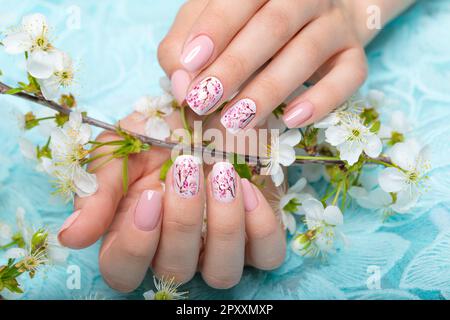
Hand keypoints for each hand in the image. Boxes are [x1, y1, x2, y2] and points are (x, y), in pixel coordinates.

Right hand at [57, 110, 285, 291]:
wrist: (209, 112)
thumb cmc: (162, 131)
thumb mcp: (122, 148)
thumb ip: (98, 190)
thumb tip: (70, 238)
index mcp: (137, 233)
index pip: (123, 271)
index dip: (135, 244)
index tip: (149, 194)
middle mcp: (178, 249)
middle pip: (175, 270)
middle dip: (182, 221)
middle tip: (186, 169)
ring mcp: (220, 247)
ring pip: (223, 272)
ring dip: (223, 226)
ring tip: (222, 174)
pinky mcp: (258, 236)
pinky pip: (267, 254)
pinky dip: (260, 225)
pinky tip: (249, 186)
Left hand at [159, 0, 367, 131]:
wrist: (319, 13)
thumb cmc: (251, 20)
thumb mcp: (211, 22)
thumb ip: (185, 43)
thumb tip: (182, 85)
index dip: (216, 28)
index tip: (190, 65)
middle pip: (274, 25)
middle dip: (236, 66)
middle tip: (206, 101)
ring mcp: (335, 23)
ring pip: (308, 51)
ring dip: (269, 89)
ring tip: (236, 121)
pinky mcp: (355, 54)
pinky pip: (349, 76)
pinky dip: (323, 100)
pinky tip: (293, 120)